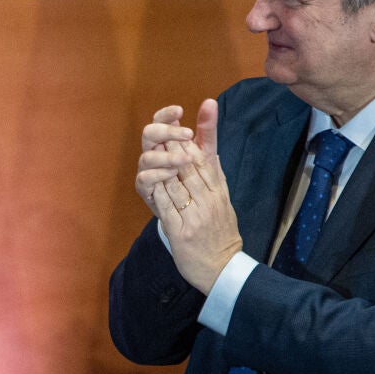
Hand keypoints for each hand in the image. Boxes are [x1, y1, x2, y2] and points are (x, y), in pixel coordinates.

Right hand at [134, 101, 219, 211]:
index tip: (180, 111)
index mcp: (166, 142)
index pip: (159, 120)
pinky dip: (157, 174)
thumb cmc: (199, 185)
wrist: (199, 219)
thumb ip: (207, 131)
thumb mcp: (206, 156)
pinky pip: (144, 179)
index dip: (166, 114)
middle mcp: (154, 154)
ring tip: (185, 159)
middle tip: (188, 134)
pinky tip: (172, 173)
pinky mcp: (146, 191)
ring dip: (166, 155)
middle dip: (167, 132)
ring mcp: (148, 172)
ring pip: (146, 156)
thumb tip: (210, 102)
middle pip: (149, 134)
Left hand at [148, 102, 241, 291]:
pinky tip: (151, 179)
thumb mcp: (223, 201)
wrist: (222, 269)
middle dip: (177, 144)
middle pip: (192, 164)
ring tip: (156, 146)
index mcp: (219, 191)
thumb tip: (210, 152)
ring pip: (177, 182)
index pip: (210, 155)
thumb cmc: (220, 234)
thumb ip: (214, 177)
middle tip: (167, 126)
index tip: (205, 104)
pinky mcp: (182, 231)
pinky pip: (167, 206)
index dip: (206, 130)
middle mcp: (210, 200)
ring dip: (164, 163)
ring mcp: (196, 215)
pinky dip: (158, 191)